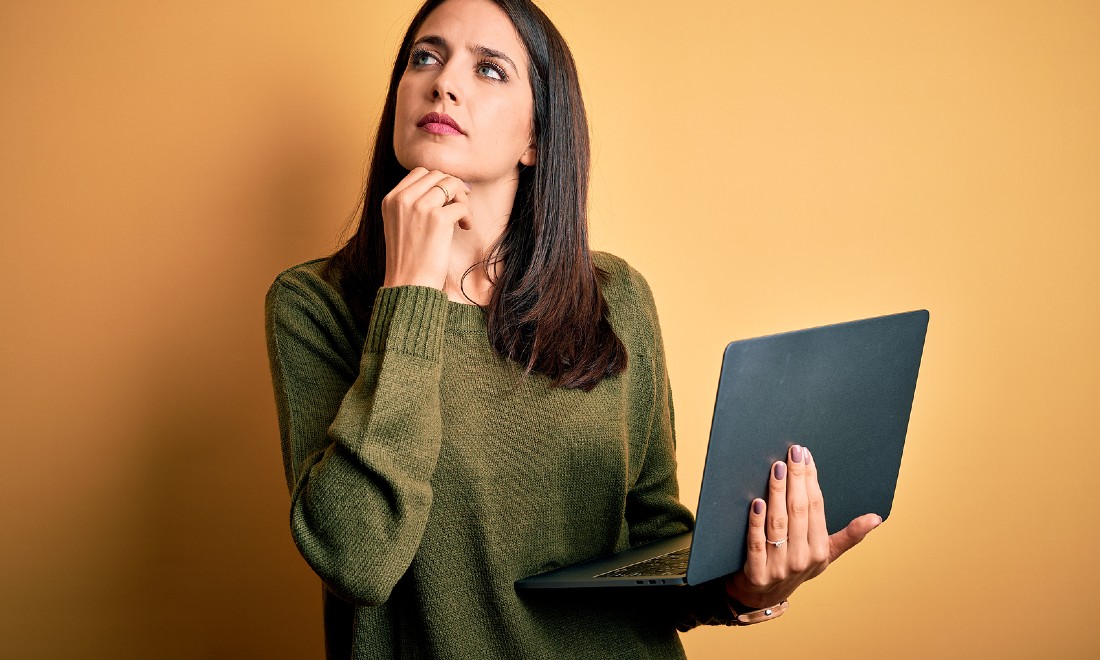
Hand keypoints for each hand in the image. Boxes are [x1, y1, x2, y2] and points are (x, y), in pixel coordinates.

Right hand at [381, 167, 471, 289]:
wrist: (408, 284)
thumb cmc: (408, 259)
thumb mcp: (399, 225)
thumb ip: (411, 204)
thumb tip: (441, 186)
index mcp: (390, 199)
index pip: (419, 173)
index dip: (438, 180)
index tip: (449, 195)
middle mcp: (402, 199)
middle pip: (436, 174)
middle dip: (452, 187)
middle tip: (460, 204)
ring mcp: (420, 207)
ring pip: (451, 184)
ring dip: (462, 199)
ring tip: (462, 218)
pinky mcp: (437, 219)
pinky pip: (461, 205)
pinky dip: (467, 215)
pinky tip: (465, 228)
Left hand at [725, 444, 882, 608]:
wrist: (762, 596)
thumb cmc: (796, 566)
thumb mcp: (825, 555)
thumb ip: (849, 537)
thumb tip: (876, 518)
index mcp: (820, 550)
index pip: (816, 508)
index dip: (811, 481)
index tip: (806, 456)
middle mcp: (801, 558)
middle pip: (798, 511)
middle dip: (796, 479)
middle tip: (792, 452)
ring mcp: (778, 566)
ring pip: (778, 523)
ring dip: (777, 493)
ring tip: (777, 468)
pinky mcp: (756, 573)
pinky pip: (756, 543)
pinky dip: (756, 522)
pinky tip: (756, 501)